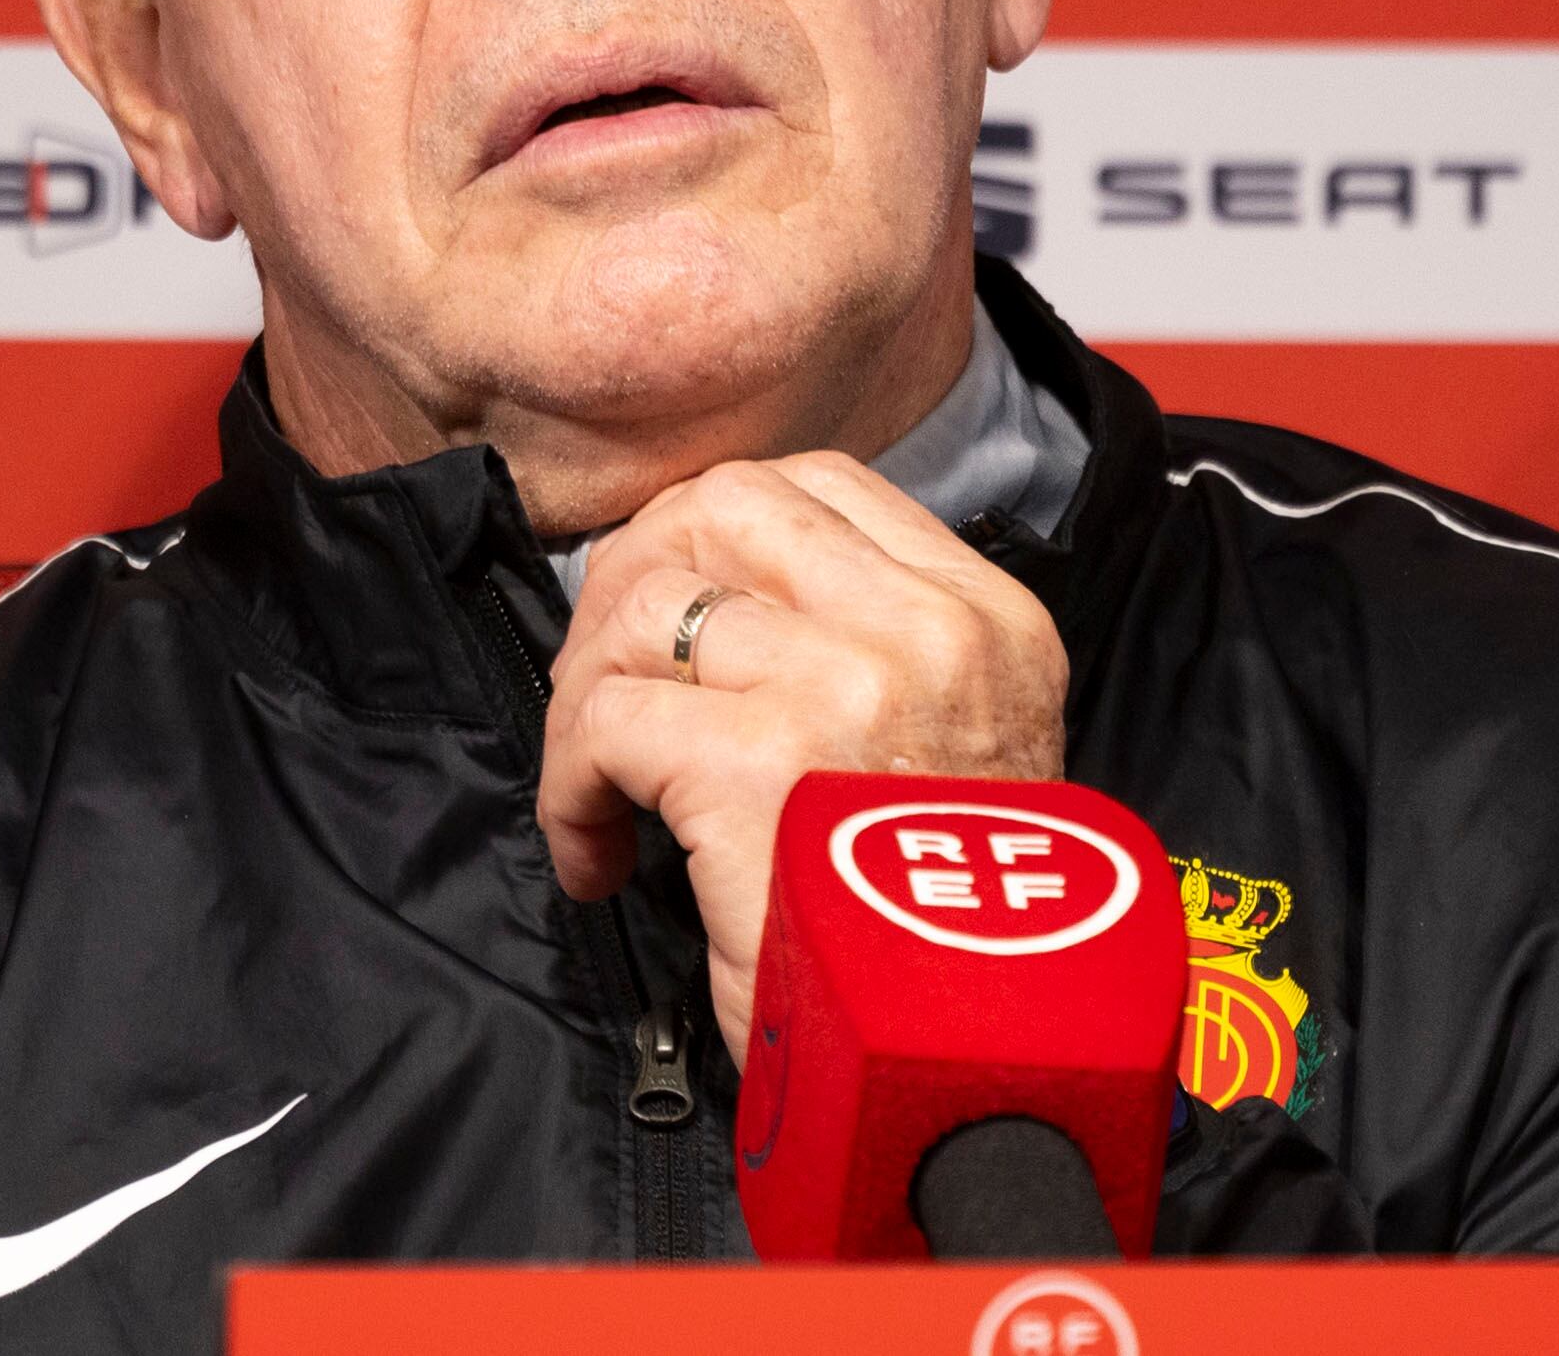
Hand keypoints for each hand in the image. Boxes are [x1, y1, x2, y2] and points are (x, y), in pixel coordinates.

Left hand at [537, 452, 1068, 1062]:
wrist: (963, 1073)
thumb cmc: (943, 944)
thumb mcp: (961, 757)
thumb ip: (875, 663)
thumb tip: (719, 607)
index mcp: (989, 621)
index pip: (823, 484)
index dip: (710, 529)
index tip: (671, 606)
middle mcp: (930, 632)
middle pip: (724, 506)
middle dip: (634, 577)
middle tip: (605, 680)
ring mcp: (848, 684)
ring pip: (647, 611)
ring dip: (586, 698)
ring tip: (596, 787)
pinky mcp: (757, 763)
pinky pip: (605, 720)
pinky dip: (569, 786)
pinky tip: (596, 856)